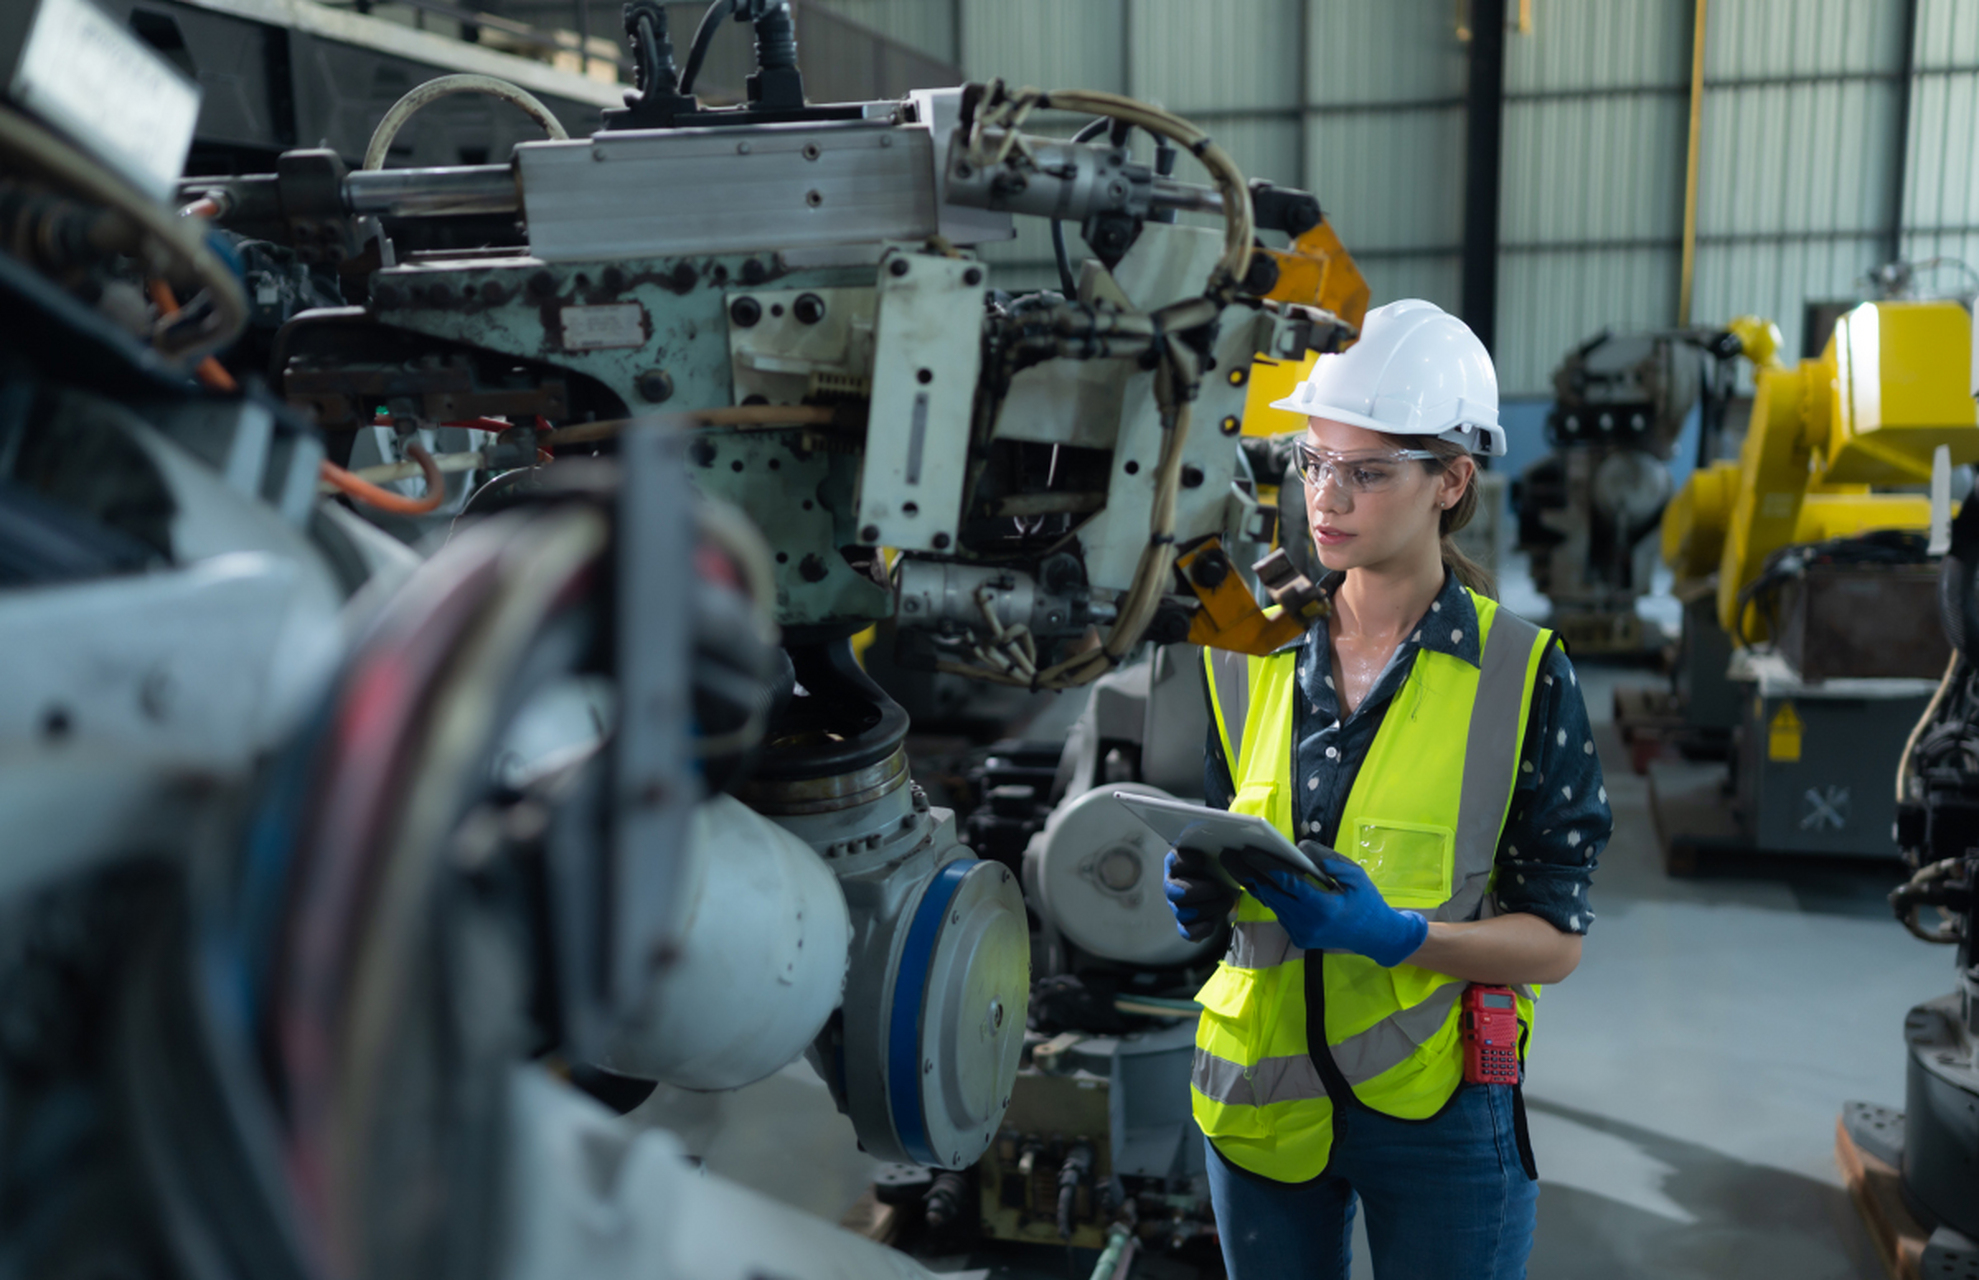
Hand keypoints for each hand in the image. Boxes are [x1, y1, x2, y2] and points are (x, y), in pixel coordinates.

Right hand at [1163, 847, 1235, 941]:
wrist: (1228, 884)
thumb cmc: (1221, 864)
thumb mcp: (1219, 850)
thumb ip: (1216, 844)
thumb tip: (1224, 835)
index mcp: (1177, 862)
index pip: (1174, 862)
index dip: (1186, 862)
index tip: (1203, 859)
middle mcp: (1173, 884)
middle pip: (1175, 892)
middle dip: (1199, 891)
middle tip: (1218, 888)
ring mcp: (1177, 905)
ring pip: (1183, 912)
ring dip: (1207, 908)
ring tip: (1226, 901)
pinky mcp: (1186, 923)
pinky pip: (1186, 931)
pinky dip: (1199, 929)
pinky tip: (1212, 923)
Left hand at [1238, 843, 1427, 967]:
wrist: (1376, 937)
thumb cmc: (1368, 903)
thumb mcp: (1356, 876)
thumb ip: (1330, 861)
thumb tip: (1301, 848)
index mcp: (1323, 908)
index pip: (1288, 884)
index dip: (1265, 866)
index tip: (1247, 852)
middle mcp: (1307, 924)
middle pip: (1270, 895)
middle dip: (1248, 873)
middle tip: (1228, 854)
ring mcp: (1301, 934)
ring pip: (1271, 904)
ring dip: (1255, 883)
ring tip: (1235, 863)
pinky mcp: (1298, 938)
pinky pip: (1279, 912)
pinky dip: (1269, 895)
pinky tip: (1256, 878)